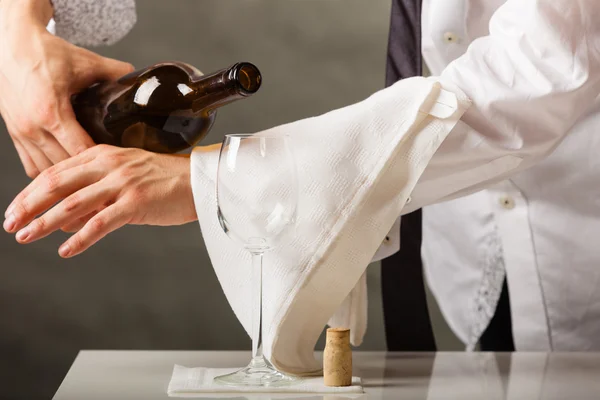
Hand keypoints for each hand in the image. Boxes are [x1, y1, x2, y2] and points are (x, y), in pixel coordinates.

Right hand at [0, 0, 133, 177]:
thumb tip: (139, 81)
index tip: (121, 162)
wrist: (10, 45)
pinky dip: (50, 171)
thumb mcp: (85, 62)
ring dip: (69, 175)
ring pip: (47, 171)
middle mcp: (33, 127)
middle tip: (111, 173)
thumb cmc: (45, 53)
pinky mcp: (15, 135)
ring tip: (91, 175)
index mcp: (52, 112)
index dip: (104, 159)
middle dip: (89, 171)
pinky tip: (68, 168)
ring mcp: (22, 133)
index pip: (81, 150)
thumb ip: (116, 72)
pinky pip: (32, 166)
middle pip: (66, 166)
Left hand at [3, 145, 197, 257]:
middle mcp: (109, 166)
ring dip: (45, 222)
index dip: (31, 191)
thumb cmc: (164, 181)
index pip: (57, 171)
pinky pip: (101, 223)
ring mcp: (122, 183)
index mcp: (103, 155)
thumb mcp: (125, 176)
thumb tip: (63, 220)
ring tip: (27, 236)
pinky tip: (66, 250)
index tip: (15, 208)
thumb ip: (95, 193)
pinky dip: (80, 238)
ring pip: (73, 204)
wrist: (199, 181)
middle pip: (57, 184)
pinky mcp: (136, 202)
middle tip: (10, 223)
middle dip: (29, 205)